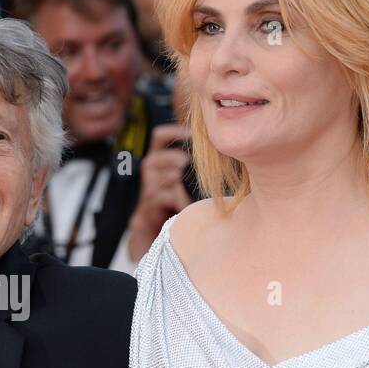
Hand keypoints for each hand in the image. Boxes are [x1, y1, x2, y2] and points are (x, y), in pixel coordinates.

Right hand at [129, 123, 193, 260]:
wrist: (157, 236)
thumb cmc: (178, 205)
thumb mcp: (188, 182)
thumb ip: (196, 168)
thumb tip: (224, 152)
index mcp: (159, 162)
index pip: (159, 137)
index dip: (173, 132)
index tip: (192, 134)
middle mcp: (149, 175)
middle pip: (153, 158)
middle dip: (172, 159)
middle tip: (186, 163)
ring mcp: (145, 193)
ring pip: (154, 177)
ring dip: (172, 178)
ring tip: (182, 183)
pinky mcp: (144, 210)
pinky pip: (158, 198)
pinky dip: (174, 199)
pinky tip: (184, 205)